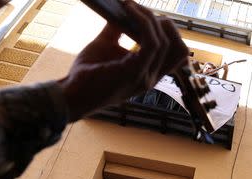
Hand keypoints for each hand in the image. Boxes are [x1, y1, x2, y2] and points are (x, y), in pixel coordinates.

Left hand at [59, 0, 188, 120]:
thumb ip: (117, 30)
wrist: (72, 95)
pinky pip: (150, 42)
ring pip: (164, 41)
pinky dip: (142, 20)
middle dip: (165, 24)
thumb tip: (122, 9)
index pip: (177, 54)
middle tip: (140, 10)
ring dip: (149, 17)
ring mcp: (145, 77)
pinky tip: (127, 8)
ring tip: (130, 5)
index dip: (169, 32)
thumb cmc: (86, 73)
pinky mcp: (134, 72)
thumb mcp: (106, 46)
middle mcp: (152, 78)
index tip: (147, 16)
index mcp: (149, 74)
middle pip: (179, 48)